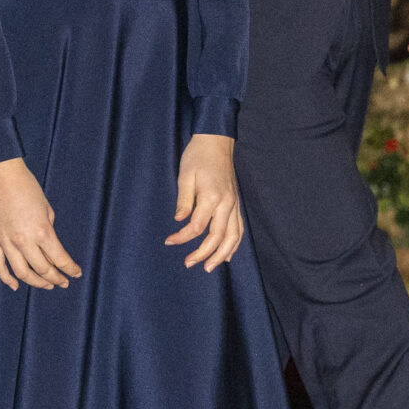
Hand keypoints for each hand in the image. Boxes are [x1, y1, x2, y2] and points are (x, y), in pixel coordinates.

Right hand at [0, 158, 81, 289]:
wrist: (0, 176)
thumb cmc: (27, 187)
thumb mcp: (47, 208)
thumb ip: (48, 230)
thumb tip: (49, 247)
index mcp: (42, 231)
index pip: (60, 259)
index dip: (70, 269)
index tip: (76, 274)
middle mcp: (24, 241)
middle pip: (42, 269)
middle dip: (56, 278)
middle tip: (63, 282)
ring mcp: (6, 242)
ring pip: (21, 273)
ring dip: (36, 282)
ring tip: (46, 285)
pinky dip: (7, 279)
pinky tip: (15, 286)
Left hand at [166, 133, 243, 271]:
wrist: (217, 142)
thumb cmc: (197, 156)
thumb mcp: (184, 175)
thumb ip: (183, 200)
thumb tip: (179, 221)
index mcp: (211, 196)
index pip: (197, 226)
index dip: (182, 237)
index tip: (169, 242)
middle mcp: (226, 203)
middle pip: (218, 237)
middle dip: (204, 254)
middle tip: (189, 264)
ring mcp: (234, 204)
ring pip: (233, 236)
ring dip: (222, 254)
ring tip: (209, 267)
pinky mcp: (236, 203)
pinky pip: (239, 229)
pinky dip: (234, 244)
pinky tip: (227, 254)